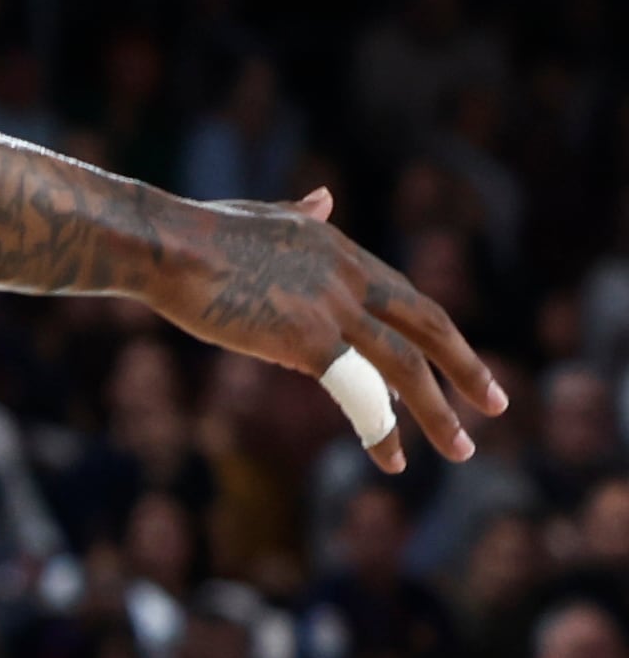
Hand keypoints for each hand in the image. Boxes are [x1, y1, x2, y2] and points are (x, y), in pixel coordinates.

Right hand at [147, 183, 505, 473]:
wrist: (160, 243)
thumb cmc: (192, 230)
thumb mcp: (258, 217)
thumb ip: (299, 215)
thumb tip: (325, 198)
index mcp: (336, 247)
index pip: (403, 296)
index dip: (434, 332)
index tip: (456, 363)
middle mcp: (346, 275)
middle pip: (427, 324)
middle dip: (467, 367)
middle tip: (497, 404)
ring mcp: (331, 308)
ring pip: (405, 366)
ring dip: (439, 412)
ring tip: (461, 449)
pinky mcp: (308, 340)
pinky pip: (360, 394)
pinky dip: (382, 429)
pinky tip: (392, 459)